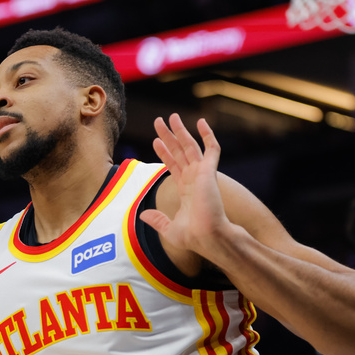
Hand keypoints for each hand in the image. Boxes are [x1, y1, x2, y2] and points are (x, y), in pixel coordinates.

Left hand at [141, 114, 229, 259]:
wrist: (208, 238)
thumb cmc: (194, 237)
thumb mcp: (169, 229)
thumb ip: (157, 220)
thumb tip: (142, 215)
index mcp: (186, 190)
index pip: (173, 165)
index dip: (164, 152)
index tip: (155, 141)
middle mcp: (194, 179)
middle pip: (179, 152)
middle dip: (169, 136)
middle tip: (159, 121)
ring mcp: (202, 175)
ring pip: (190, 147)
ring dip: (181, 131)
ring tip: (171, 116)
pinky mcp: (209, 173)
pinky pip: (211, 149)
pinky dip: (208, 135)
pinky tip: (201, 122)